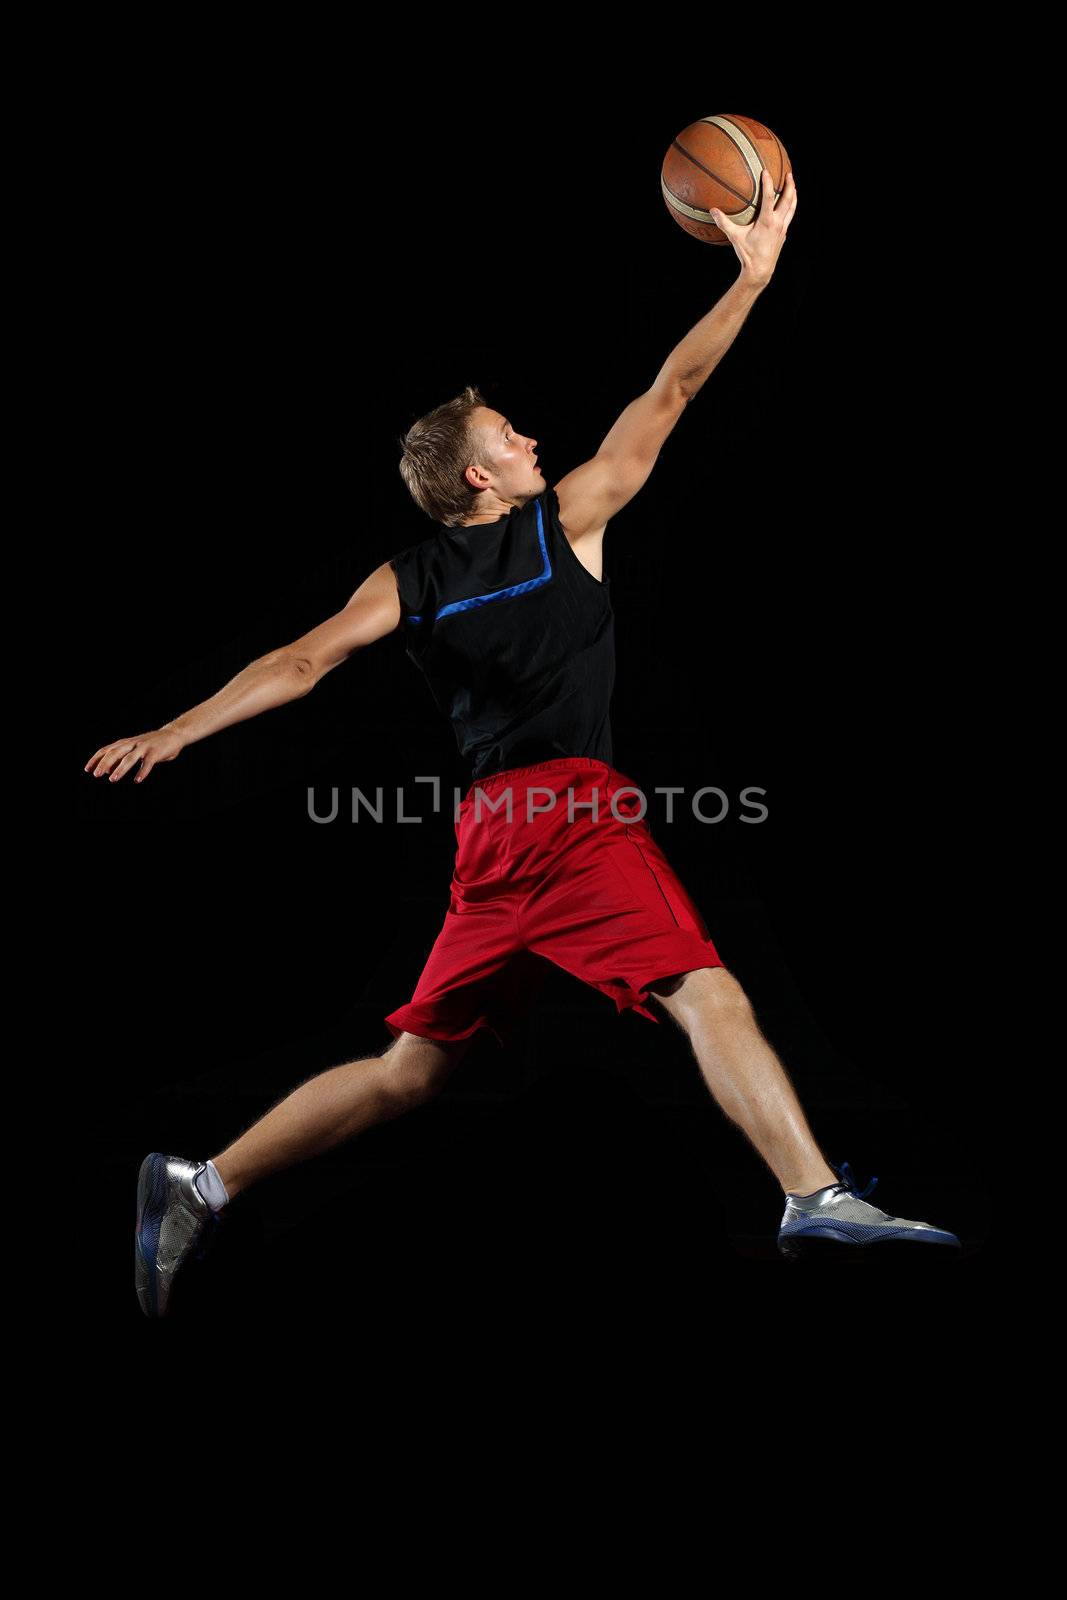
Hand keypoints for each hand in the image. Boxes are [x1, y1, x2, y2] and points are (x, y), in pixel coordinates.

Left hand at [84, 724, 185, 783]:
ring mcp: (144, 747)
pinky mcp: (155, 753)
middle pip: (115, 753)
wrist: (173, 735)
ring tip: (112, 779)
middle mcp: (133, 743)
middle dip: (104, 764)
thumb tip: (108, 769)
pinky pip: (147, 763)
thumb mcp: (134, 749)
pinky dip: (142, 771)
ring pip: (129, 758)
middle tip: (97, 775)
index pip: (107, 750)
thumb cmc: (152, 745)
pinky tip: (137, 780)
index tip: (88, 769)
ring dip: (120, 769)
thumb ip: (121, 757)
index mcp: (126, 743)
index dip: (96, 759)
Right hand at [711, 166, 796, 286]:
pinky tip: (786, 206)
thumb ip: (724, 223)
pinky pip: (789, 217)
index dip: (768, 183)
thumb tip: (712, 211)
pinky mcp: (783, 235)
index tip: (766, 171)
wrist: (760, 271)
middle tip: (788, 174)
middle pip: (788, 200)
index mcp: (767, 221)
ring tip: (793, 186)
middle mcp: (778, 223)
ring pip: (792, 208)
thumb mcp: (735, 238)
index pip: (769, 197)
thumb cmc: (748, 255)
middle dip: (789, 185)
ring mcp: (782, 229)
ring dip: (793, 195)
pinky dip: (790, 208)